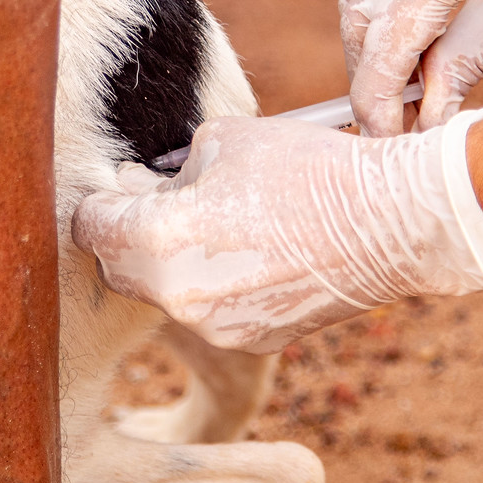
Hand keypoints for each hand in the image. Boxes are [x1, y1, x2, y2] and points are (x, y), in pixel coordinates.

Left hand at [71, 111, 482, 354]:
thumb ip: (170, 170)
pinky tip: (254, 249)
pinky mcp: (253, 342)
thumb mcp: (222, 140)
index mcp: (160, 240)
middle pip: (119, 268)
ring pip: (166, 292)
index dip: (102, 200)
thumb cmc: (306, 169)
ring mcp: (216, 328)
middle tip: (160, 195)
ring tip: (221, 219)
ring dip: (174, 259)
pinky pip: (211, 310)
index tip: (119, 184)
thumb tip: (147, 186)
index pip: (92, 226)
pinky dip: (216, 283)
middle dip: (130, 233)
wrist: (391, 223)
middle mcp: (179, 296)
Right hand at [341, 0, 482, 135]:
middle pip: (361, 17)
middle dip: (371, 77)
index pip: (386, 38)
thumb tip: (421, 121)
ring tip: (405, 94)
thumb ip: (464, 67)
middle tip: (393, 126)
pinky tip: (413, 49)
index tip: (386, 140)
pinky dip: (388, 19)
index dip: (377, 97)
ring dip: (376, 50)